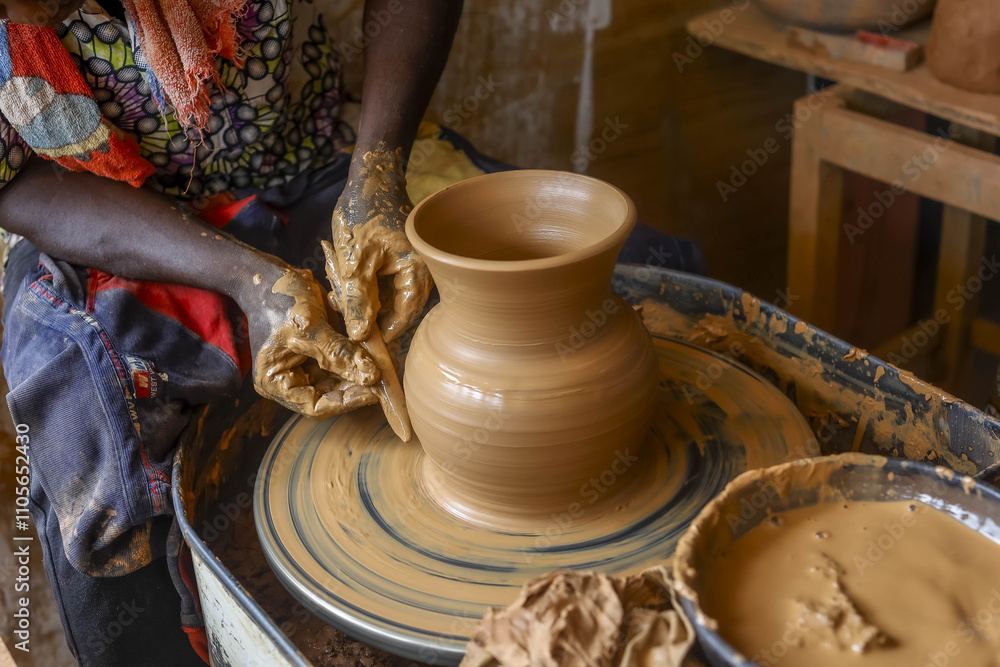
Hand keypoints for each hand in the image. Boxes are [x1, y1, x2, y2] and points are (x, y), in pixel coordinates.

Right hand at [246, 265, 380, 417]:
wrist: (269, 273)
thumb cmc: (278, 299)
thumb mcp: (309, 328)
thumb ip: (339, 353)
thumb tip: (371, 376)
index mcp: (277, 383)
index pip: (316, 406)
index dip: (346, 401)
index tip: (373, 391)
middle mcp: (292, 379)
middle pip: (331, 394)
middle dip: (358, 386)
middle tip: (386, 378)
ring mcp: (306, 365)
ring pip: (341, 379)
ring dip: (363, 372)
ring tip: (386, 363)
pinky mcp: (319, 350)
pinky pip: (343, 360)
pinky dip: (359, 356)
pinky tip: (378, 350)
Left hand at [323, 143, 432, 341]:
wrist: (370, 180)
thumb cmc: (365, 214)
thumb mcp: (355, 260)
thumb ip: (358, 300)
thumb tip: (358, 336)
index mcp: (419, 274)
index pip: (403, 318)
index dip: (380, 334)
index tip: (356, 343)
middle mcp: (419, 276)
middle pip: (392, 312)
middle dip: (363, 313)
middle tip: (338, 303)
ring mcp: (407, 271)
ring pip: (382, 301)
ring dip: (358, 300)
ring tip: (336, 285)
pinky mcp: (395, 265)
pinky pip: (378, 287)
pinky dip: (359, 287)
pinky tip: (340, 277)